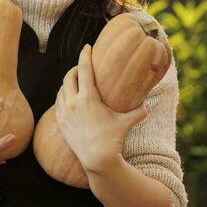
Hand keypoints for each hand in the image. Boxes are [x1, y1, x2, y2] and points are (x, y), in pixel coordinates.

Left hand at [55, 44, 147, 174]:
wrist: (97, 160)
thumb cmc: (112, 140)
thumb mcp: (126, 123)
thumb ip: (138, 112)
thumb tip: (149, 104)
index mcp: (88, 98)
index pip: (84, 70)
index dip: (85, 55)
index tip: (87, 47)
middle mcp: (73, 103)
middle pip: (69, 77)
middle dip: (75, 68)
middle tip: (82, 67)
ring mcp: (64, 113)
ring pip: (61, 89)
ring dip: (68, 83)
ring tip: (75, 82)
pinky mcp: (60, 123)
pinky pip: (58, 103)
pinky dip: (62, 96)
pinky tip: (68, 98)